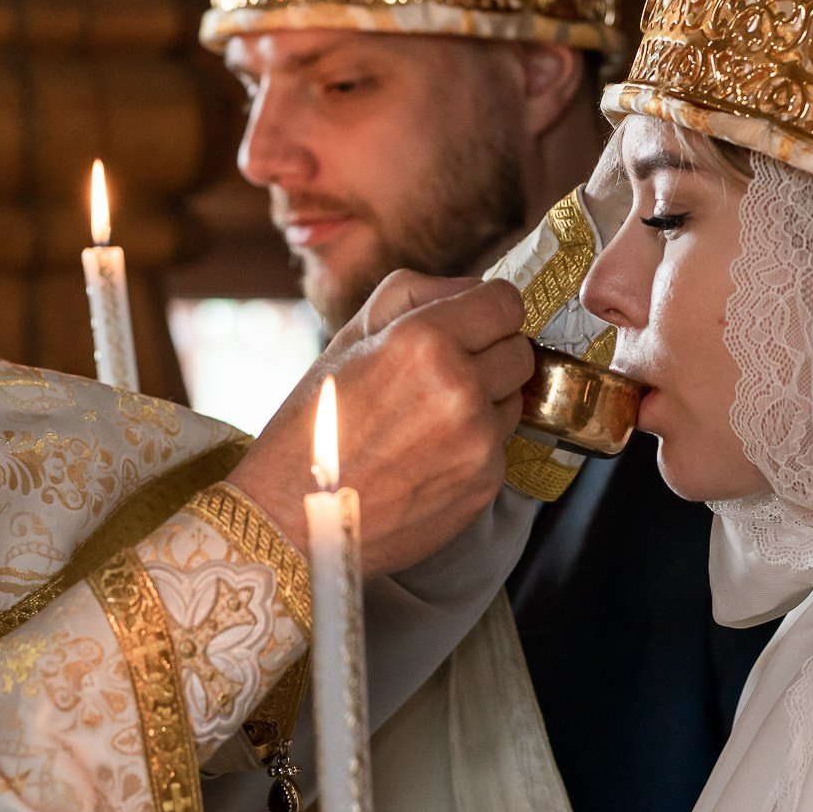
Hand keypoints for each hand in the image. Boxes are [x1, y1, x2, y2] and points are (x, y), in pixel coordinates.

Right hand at [229, 273, 532, 575]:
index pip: (506, 302)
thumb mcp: (346, 339)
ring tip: (429, 419)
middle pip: (519, 350)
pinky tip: (429, 455)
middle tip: (444, 373)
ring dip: (487, 401)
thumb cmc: (312, 427)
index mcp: (424, 341)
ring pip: (515, 398)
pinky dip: (477, 445)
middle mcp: (460, 388)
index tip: (471, 323)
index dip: (487, 310)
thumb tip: (472, 289)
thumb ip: (414, 296)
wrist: (293, 522)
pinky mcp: (485, 483)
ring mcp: (478, 441)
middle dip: (490, 354)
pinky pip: (502, 445)